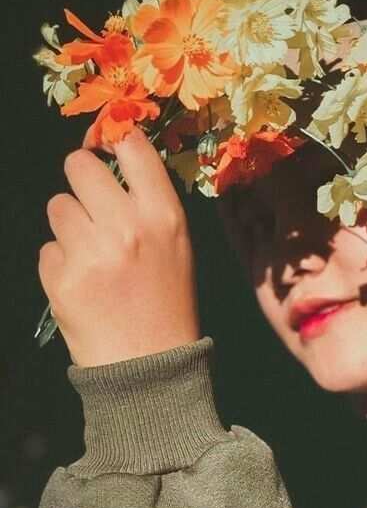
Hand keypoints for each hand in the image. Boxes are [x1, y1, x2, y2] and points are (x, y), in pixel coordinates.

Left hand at [39, 126, 200, 366]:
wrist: (151, 367)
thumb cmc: (168, 305)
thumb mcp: (178, 248)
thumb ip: (149, 205)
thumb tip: (115, 161)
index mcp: (164, 216)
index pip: (130, 146)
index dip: (113, 141)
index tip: (107, 149)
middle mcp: (127, 226)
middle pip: (79, 166)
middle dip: (81, 181)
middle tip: (92, 206)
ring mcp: (91, 252)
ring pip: (58, 207)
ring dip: (69, 227)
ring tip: (92, 257)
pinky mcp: (62, 278)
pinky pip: (47, 250)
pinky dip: (60, 265)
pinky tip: (83, 286)